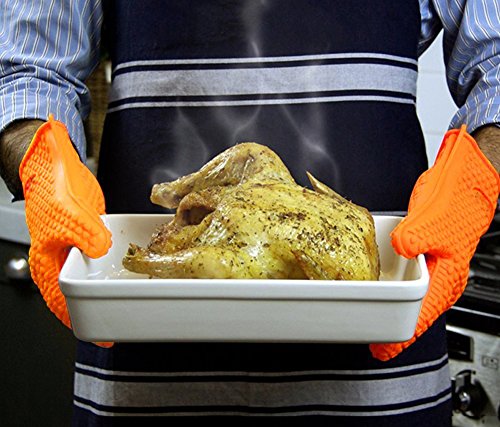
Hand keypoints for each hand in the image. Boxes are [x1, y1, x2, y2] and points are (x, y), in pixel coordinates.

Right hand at [19, 115, 112, 346]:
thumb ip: (85, 234)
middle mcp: (67, 258)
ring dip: (113, 283)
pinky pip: (107, 252)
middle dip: (102, 306)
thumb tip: (101, 249)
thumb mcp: (66, 213)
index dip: (83, 322)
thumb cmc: (48, 188)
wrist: (56, 163)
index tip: (103, 338)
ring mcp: (82, 246)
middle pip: (84, 292)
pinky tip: (135, 262)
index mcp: (51, 263)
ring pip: (98, 273)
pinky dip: (120, 259)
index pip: (64, 303)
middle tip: (126, 320)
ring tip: (135, 296)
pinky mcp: (93, 233)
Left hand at [370, 126, 498, 360]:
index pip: (419, 316)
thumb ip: (416, 236)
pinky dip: (389, 282)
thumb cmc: (459, 201)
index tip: (382, 350)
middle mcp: (437, 276)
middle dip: (393, 327)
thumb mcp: (435, 220)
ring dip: (389, 305)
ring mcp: (428, 265)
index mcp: (445, 278)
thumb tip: (400, 247)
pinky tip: (375, 282)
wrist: (462, 181)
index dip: (400, 336)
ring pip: (406, 294)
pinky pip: (403, 275)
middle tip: (370, 339)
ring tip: (369, 317)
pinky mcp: (418, 251)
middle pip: (412, 311)